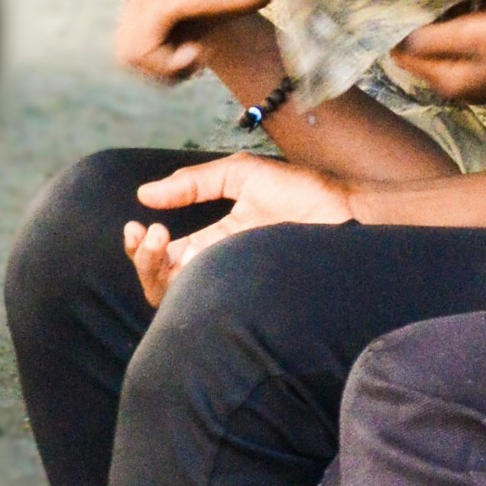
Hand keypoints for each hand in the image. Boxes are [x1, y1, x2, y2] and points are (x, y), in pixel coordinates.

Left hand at [113, 0, 274, 81]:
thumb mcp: (204, 17)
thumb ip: (179, 37)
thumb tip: (161, 74)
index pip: (129, 41)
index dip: (159, 63)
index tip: (194, 54)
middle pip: (124, 52)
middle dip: (160, 71)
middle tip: (194, 62)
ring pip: (129, 54)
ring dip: (166, 70)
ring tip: (197, 57)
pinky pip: (143, 50)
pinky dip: (170, 64)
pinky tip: (199, 51)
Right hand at [124, 153, 353, 307]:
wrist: (348, 210)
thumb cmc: (305, 192)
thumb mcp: (242, 175)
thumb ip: (196, 182)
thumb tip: (144, 193)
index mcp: (215, 240)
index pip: (166, 255)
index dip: (143, 246)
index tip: (138, 224)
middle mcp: (219, 266)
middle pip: (163, 282)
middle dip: (142, 260)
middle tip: (147, 233)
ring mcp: (232, 283)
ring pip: (176, 300)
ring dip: (154, 272)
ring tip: (158, 241)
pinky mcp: (247, 299)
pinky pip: (205, 311)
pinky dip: (182, 292)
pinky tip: (186, 260)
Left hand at [389, 8, 485, 104]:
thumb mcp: (473, 34)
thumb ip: (429, 38)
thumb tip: (391, 38)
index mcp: (447, 80)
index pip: (402, 53)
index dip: (397, 24)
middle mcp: (461, 82)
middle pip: (427, 45)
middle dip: (426, 16)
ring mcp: (484, 74)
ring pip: (453, 38)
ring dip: (453, 13)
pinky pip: (476, 37)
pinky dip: (477, 17)